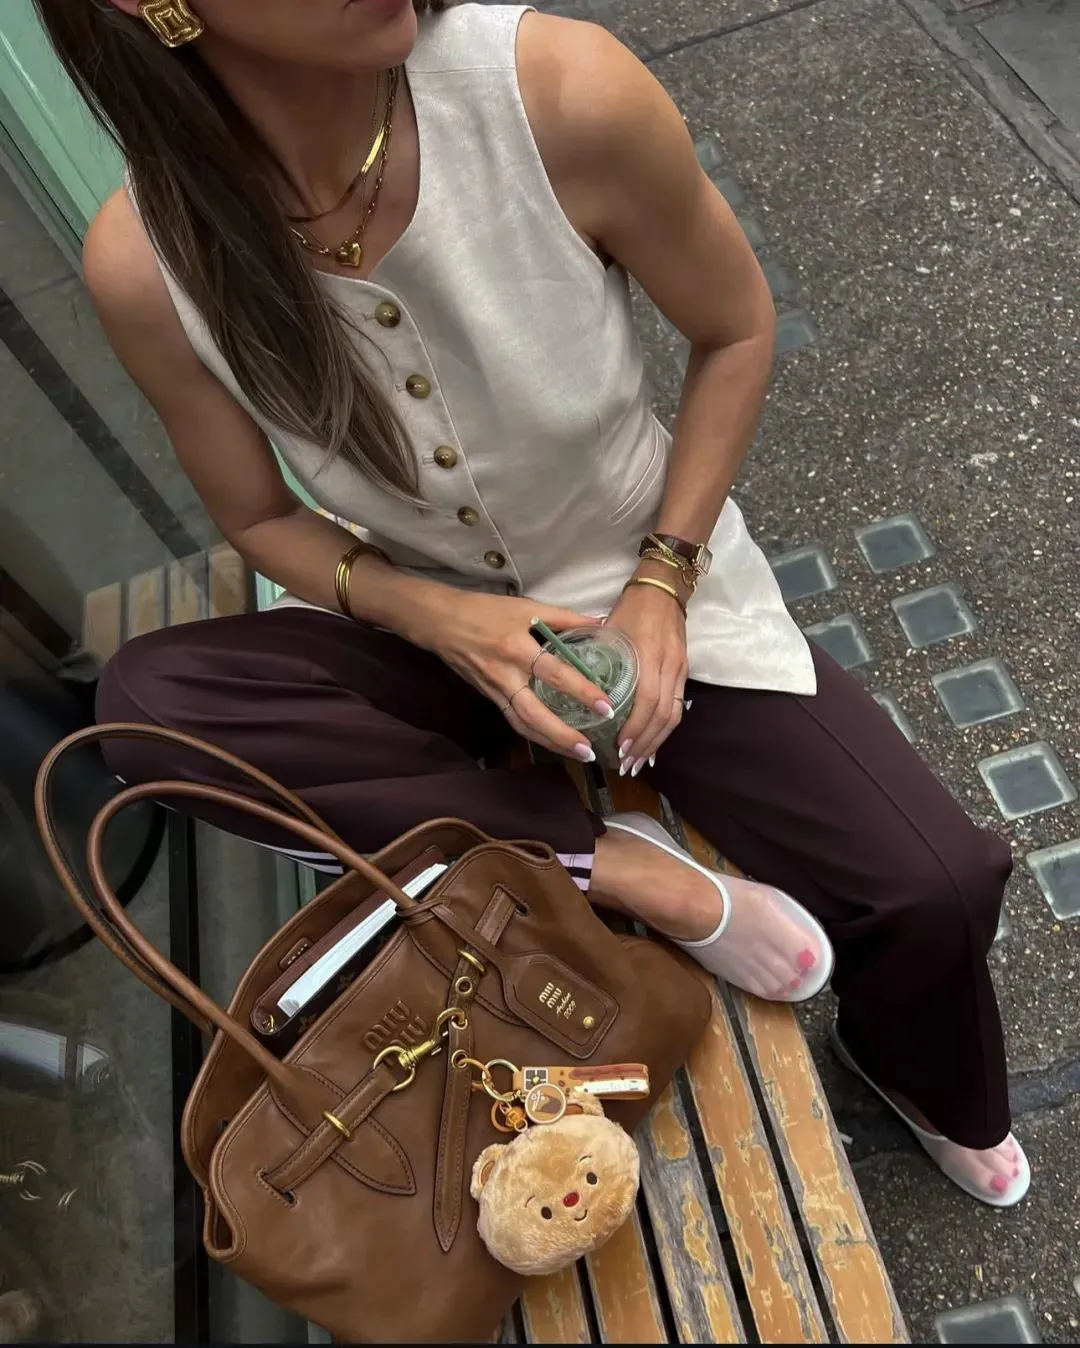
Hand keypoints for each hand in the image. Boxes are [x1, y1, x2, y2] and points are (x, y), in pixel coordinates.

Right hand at [413, 590, 612, 760]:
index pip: (555, 674)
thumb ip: (564, 617)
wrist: (441, 622)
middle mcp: (506, 675)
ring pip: (523, 724)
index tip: (606, 706)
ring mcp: (495, 690)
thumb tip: (599, 624)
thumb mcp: (525, 607)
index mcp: (517, 648)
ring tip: (578, 753)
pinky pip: (513, 721)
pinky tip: (553, 743)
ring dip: (550, 743)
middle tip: (590, 748)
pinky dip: (535, 735)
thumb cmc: (485, 610)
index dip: (582, 691)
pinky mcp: (489, 698)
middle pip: (535, 714)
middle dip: (563, 735)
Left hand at [605, 577, 688, 774]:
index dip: (634, 726)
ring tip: (638, 760)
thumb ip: (597, 656)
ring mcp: (680, 670)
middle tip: (626, 763)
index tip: (619, 745)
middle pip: (663, 715)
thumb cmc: (631, 608)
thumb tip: (574, 684)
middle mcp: (669, 666)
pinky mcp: (684, 672)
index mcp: (649, 655)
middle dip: (645, 743)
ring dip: (657, 742)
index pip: (647, 700)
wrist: (664, 589)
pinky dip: (665, 729)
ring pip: (674, 715)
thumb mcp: (610, 629)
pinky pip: (678, 707)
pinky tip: (652, 744)